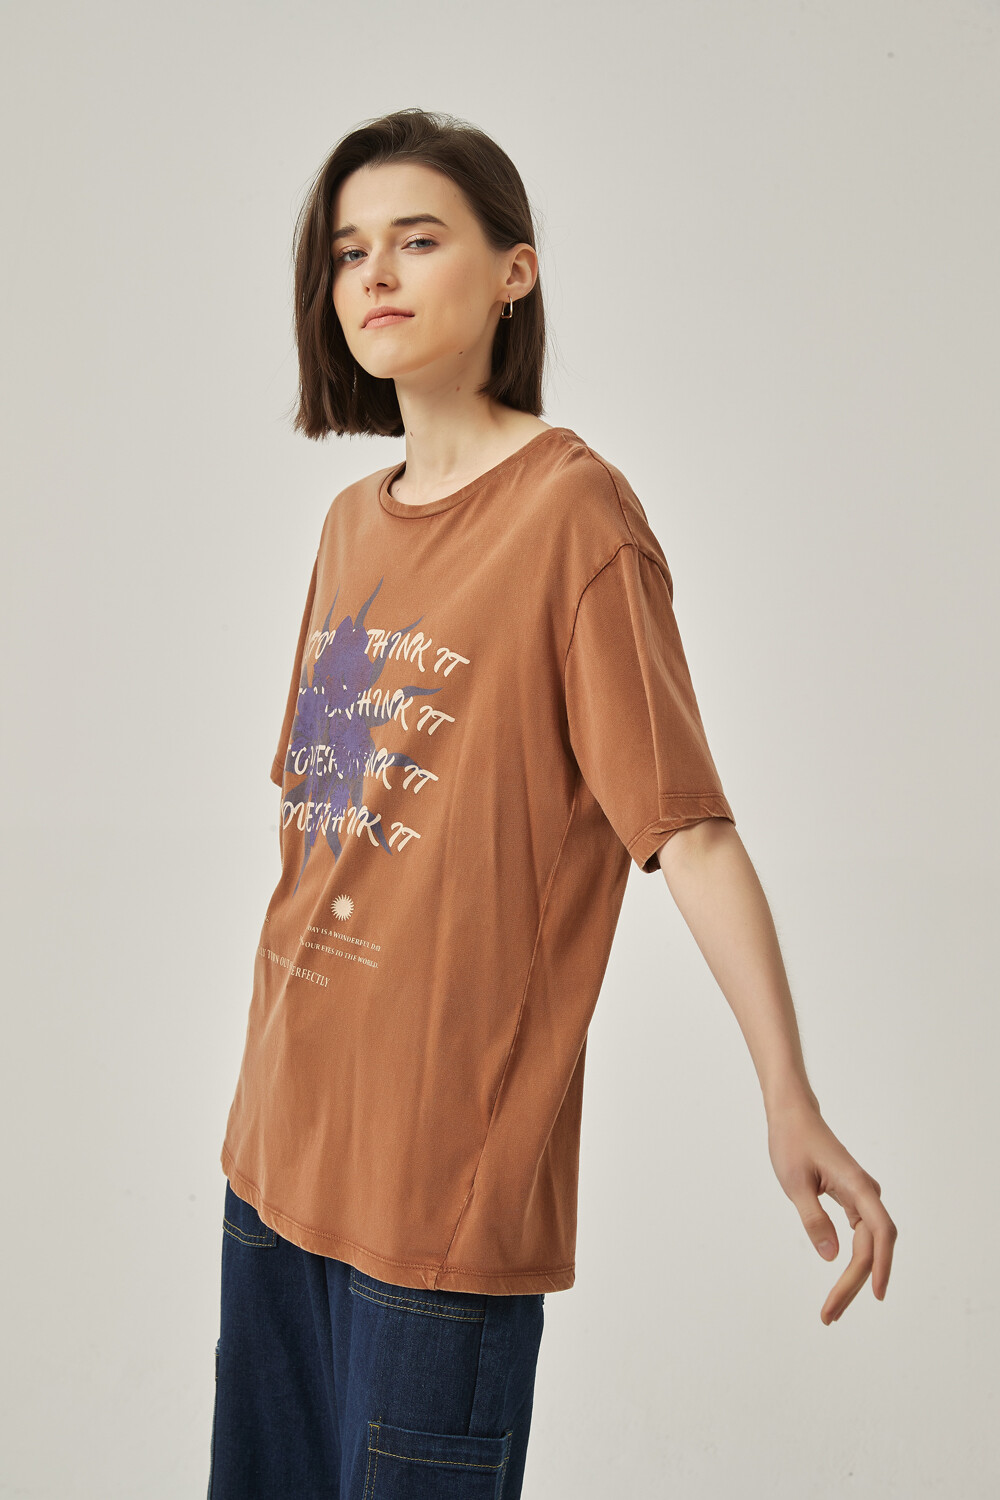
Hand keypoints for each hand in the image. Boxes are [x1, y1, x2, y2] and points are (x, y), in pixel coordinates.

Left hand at [766, 1099, 896, 1323]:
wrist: (793, 1116)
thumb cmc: (792, 1143)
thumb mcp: (795, 1183)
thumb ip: (813, 1219)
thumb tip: (831, 1256)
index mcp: (857, 1187)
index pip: (879, 1233)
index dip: (881, 1267)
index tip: (876, 1296)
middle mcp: (866, 1193)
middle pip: (872, 1247)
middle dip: (855, 1284)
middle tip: (831, 1315)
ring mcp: (860, 1197)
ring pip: (867, 1245)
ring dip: (854, 1277)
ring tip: (833, 1308)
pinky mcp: (852, 1200)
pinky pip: (861, 1236)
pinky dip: (853, 1260)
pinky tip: (844, 1280)